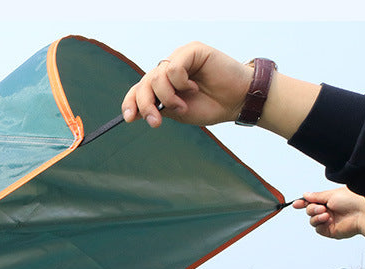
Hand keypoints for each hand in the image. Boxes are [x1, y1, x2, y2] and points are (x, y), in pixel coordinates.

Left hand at [121, 42, 251, 127]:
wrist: (236, 101)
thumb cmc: (210, 106)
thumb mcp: (176, 112)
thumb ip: (157, 108)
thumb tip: (133, 113)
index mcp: (163, 84)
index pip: (139, 89)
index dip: (130, 102)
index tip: (129, 118)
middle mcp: (169, 68)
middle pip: (144, 83)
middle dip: (145, 105)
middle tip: (156, 122)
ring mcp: (180, 57)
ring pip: (157, 77)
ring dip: (168, 97)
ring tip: (184, 104)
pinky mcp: (192, 51)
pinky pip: (173, 68)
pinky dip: (181, 83)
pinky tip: (194, 87)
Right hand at [293, 188, 364, 238]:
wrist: (362, 212)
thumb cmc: (353, 200)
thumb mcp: (331, 194)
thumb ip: (316, 196)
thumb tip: (305, 194)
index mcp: (329, 200)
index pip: (312, 202)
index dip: (303, 203)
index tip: (296, 204)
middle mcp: (328, 210)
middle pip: (310, 211)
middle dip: (312, 209)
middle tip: (321, 208)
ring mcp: (329, 221)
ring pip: (312, 220)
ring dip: (316, 217)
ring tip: (326, 214)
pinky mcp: (330, 230)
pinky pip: (317, 229)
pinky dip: (320, 224)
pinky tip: (328, 220)